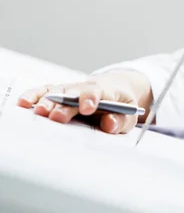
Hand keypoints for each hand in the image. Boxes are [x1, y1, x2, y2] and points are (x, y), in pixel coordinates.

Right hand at [17, 70, 151, 133]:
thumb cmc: (121, 106)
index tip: (87, 108)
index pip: (96, 92)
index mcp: (104, 91)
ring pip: (56, 92)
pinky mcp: (59, 93)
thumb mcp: (128, 114)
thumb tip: (110, 125)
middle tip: (56, 117)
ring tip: (38, 112)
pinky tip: (24, 103)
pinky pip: (45, 91)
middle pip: (72, 93)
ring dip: (46, 101)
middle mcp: (84, 88)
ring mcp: (70, 90)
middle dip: (64, 104)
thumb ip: (121, 120)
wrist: (115, 90)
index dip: (91, 99)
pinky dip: (34, 95)